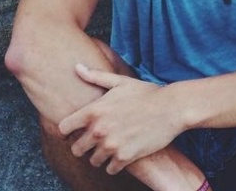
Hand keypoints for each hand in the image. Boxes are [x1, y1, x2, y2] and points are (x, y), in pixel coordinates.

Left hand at [59, 64, 181, 174]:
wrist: (171, 108)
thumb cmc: (145, 93)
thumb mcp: (120, 82)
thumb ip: (96, 77)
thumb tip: (76, 67)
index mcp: (94, 110)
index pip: (64, 128)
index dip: (68, 130)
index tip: (76, 130)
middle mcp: (99, 130)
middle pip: (76, 150)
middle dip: (84, 146)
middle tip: (96, 140)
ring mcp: (111, 145)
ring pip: (93, 161)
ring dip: (100, 155)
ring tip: (112, 145)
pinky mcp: (125, 157)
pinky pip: (110, 169)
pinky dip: (115, 163)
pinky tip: (123, 152)